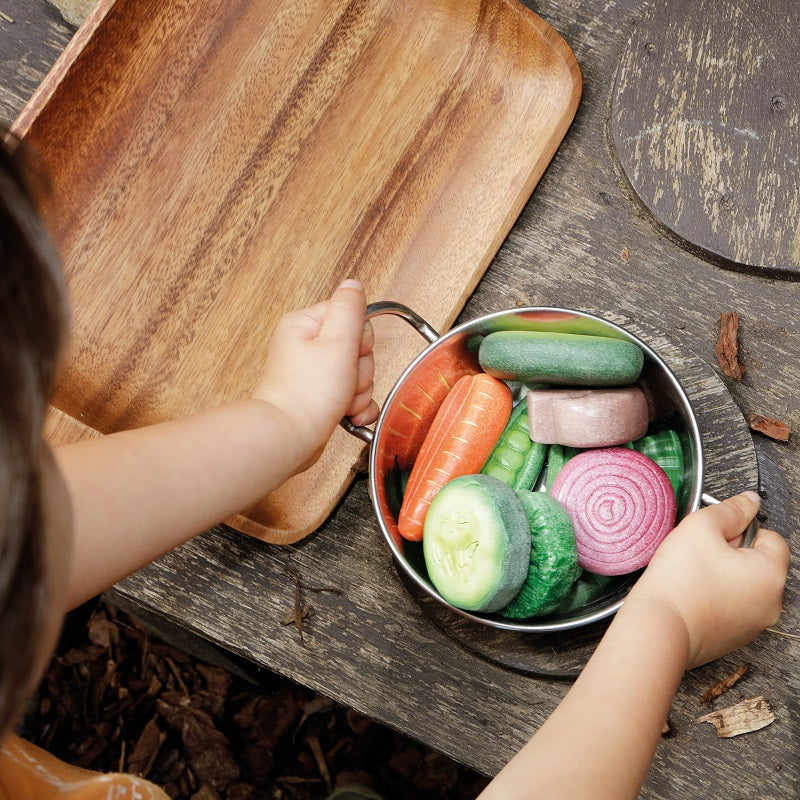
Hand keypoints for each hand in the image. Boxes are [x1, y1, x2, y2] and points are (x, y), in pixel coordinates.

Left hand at [252, 279, 378, 469]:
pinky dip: (356, 408)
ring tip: (341, 402)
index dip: (360, 339)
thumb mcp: (337, 342)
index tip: (350, 354)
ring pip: (358, 375)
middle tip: (344, 382)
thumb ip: (350, 309)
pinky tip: (350, 416)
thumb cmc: (307, 394)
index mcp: (306, 325)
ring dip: (359, 392)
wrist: (288, 439)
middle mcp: (307, 347)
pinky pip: (352, 396)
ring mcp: (314, 374)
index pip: (352, 317)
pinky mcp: (320, 397)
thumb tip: (353, 285)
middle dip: (360, 371)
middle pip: (358, 348)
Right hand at [628, 492, 789, 668]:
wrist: (659, 628)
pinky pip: (730, 605)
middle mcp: (771, 603)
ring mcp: (753, 624)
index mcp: (771, 574)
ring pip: (743, 584)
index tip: (715, 534)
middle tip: (699, 553)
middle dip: (730, 552)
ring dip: (722, 574)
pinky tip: (691, 593)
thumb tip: (749, 501)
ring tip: (691, 574)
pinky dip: (714, 596)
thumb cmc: (679, 582)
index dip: (740, 528)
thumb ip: (730, 509)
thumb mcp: (701, 527)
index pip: (770, 536)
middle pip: (757, 561)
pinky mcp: (733, 637)